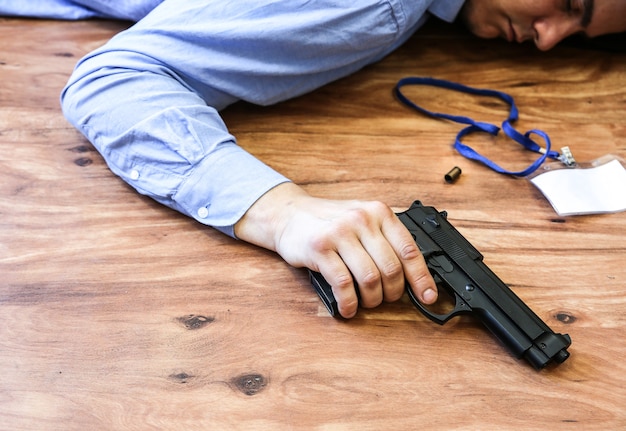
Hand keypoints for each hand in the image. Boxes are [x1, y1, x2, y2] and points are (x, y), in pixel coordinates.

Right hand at [234, 182, 437, 317]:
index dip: (421, 278)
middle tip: (385, 299)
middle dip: (392, 293)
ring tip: (365, 303)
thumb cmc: (329, 222)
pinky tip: (348, 307)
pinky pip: (343, 284)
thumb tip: (412, 276)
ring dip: (371, 300)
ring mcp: (340, 233)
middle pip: (391, 268)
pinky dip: (349, 302)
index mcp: (379, 213)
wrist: (289, 214)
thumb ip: (384, 240)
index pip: (409, 250)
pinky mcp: (320, 248)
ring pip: (369, 278)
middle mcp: (362, 220)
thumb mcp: (362, 220)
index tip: (428, 297)